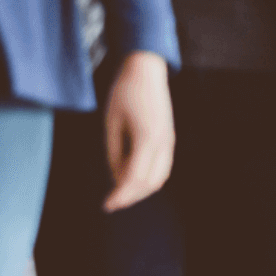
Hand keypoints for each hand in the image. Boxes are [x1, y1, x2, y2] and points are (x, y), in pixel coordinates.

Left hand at [102, 51, 172, 212]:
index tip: (106, 205)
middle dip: (130, 196)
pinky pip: (162, 168)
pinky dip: (149, 179)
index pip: (133, 177)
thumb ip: (114, 152)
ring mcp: (169, 142)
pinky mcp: (169, 140)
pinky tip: (134, 178)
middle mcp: (162, 144)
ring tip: (122, 192)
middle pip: (149, 183)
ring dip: (141, 190)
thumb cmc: (125, 92)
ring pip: (159, 179)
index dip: (120, 195)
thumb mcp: (111, 121)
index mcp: (146, 138)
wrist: (147, 70)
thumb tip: (116, 177)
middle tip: (111, 202)